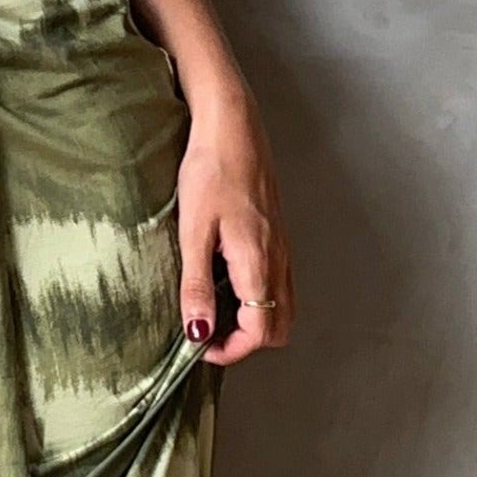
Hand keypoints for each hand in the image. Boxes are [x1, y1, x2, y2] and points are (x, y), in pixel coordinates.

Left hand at [176, 92, 291, 366]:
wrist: (232, 126)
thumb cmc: (211, 171)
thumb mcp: (194, 232)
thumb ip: (197, 286)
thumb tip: (198, 332)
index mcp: (259, 263)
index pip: (260, 331)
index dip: (232, 350)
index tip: (201, 346)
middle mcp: (278, 260)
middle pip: (279, 327)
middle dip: (246, 341)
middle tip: (208, 332)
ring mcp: (282, 247)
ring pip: (282, 306)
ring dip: (253, 320)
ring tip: (214, 310)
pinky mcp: (277, 235)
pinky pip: (278, 283)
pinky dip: (258, 298)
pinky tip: (226, 281)